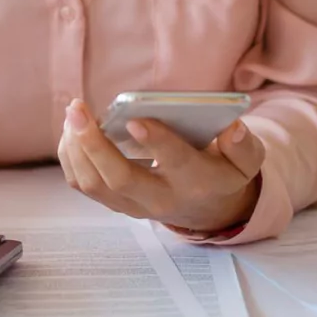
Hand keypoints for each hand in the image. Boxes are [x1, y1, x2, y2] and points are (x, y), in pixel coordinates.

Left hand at [57, 98, 264, 233]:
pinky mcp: (113, 202)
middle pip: (120, 179)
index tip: (136, 119)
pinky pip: (82, 183)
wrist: (205, 207)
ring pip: (93, 184)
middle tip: (78, 109)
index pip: (176, 163)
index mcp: (196, 183)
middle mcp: (160, 198)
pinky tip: (73, 128)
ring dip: (77, 148)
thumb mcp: (244, 162)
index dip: (157, 142)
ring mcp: (132, 204)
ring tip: (74, 113)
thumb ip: (244, 147)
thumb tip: (233, 129)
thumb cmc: (220, 172)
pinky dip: (71, 155)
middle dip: (94, 144)